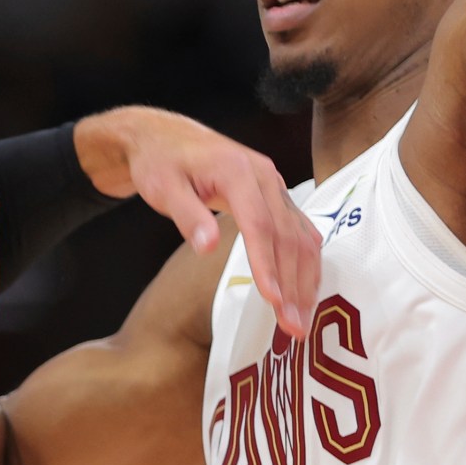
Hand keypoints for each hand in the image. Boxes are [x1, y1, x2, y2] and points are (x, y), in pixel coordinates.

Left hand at [75, 107, 320, 338]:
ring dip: (304, 279)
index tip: (273, 300)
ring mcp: (275, 186)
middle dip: (292, 284)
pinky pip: (300, 231)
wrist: (164, 138)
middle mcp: (266, 177)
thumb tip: (208, 247)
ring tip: (300, 319)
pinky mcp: (276, 197)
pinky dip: (305, 263)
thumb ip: (188, 215)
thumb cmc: (160, 163)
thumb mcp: (162, 187)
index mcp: (239, 171)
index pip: (260, 226)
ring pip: (301, 236)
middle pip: (287, 236)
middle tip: (293, 326)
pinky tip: (304, 291)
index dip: (268, 265)